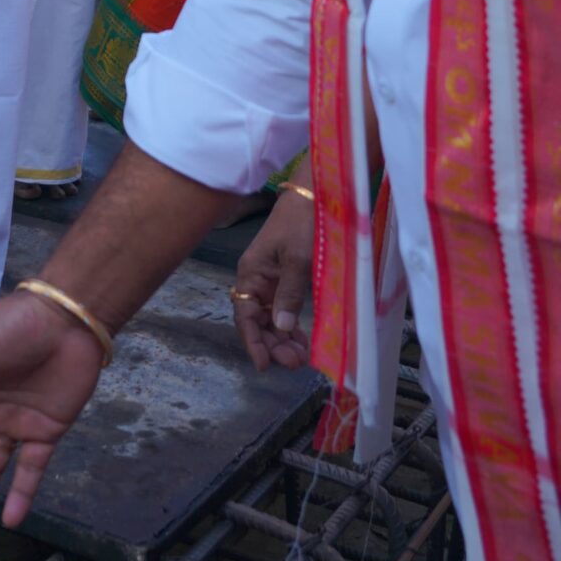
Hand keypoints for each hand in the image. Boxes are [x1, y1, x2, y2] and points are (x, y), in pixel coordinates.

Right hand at [231, 187, 313, 369]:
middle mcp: (258, 279)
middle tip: (295, 364)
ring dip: (283, 338)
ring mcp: (273, 278)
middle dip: (273, 344)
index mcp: (251, 273)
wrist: (316, 195)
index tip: (265, 365)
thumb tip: (282, 329)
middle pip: (258, 320)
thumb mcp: (298, 260)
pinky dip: (292, 325)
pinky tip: (302, 339)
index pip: (245, 315)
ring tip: (301, 357)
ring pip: (272, 317)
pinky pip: (285, 308)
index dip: (253, 342)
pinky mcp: (289, 277)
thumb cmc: (302, 224)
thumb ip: (289, 295)